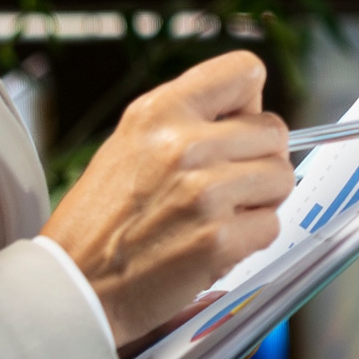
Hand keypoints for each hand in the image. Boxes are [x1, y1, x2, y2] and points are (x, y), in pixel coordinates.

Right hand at [43, 51, 296, 348]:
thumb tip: (252, 115)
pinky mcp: (220, 239)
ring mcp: (205, 192)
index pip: (245, 71)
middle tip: (222, 187)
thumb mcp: (130, 143)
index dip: (250, 104)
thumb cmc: (103, 220)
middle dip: (258, 161)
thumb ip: (188, 121)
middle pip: (275, 132)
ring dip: (258, 202)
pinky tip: (211, 244)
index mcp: (160, 111)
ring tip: (214, 216)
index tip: (235, 128)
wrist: (76, 286)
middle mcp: (184, 144)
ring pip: (281, 178)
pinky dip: (250, 240)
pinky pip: (271, 226)